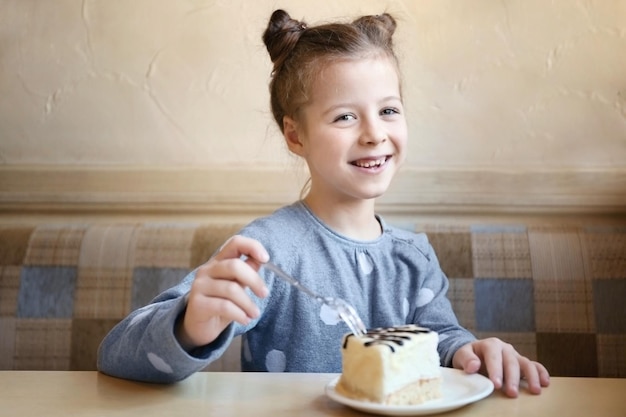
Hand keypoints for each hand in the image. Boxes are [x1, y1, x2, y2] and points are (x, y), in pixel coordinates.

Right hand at [175, 235, 268, 350]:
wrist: (199, 327)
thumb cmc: (221, 304)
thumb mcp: (236, 286)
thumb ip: (246, 272)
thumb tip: (261, 260)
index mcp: (218, 261)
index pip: (235, 243)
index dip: (252, 246)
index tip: (266, 259)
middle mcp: (207, 270)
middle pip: (235, 266)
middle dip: (254, 280)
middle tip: (264, 294)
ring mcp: (200, 286)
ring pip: (231, 289)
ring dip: (248, 304)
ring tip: (255, 314)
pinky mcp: (197, 303)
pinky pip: (224, 306)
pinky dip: (240, 314)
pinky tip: (245, 319)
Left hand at [452, 337, 549, 397]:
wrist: (474, 354)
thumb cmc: (468, 356)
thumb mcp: (462, 355)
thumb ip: (466, 359)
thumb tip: (473, 366)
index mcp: (490, 344)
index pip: (494, 357)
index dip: (496, 370)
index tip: (496, 384)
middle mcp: (505, 348)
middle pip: (511, 361)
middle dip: (512, 378)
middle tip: (511, 393)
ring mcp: (515, 355)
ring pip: (526, 363)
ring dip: (531, 377)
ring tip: (534, 390)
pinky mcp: (521, 363)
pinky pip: (534, 366)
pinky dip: (541, 373)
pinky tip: (545, 383)